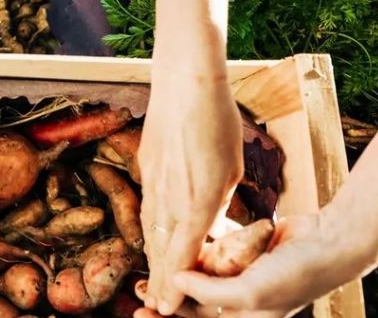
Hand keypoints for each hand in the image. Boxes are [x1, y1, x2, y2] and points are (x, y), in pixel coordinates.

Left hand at [134, 213, 367, 317]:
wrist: (329, 242)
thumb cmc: (296, 274)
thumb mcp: (250, 293)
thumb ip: (210, 293)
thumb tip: (175, 282)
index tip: (140, 311)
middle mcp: (243, 305)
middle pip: (195, 306)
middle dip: (168, 298)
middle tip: (137, 288)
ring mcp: (244, 279)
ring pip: (202, 280)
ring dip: (180, 273)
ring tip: (152, 266)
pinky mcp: (246, 255)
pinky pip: (216, 257)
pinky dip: (201, 252)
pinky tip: (181, 244)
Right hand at [138, 71, 243, 314]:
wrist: (185, 83)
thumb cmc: (218, 122)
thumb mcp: (232, 169)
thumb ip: (219, 200)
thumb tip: (211, 217)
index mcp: (198, 202)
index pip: (183, 256)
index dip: (176, 285)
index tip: (169, 307)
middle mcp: (169, 198)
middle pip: (161, 250)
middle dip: (159, 280)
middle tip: (156, 305)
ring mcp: (153, 182)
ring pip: (150, 230)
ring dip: (152, 257)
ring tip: (152, 280)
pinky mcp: (145, 166)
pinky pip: (147, 205)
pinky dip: (149, 227)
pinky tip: (151, 236)